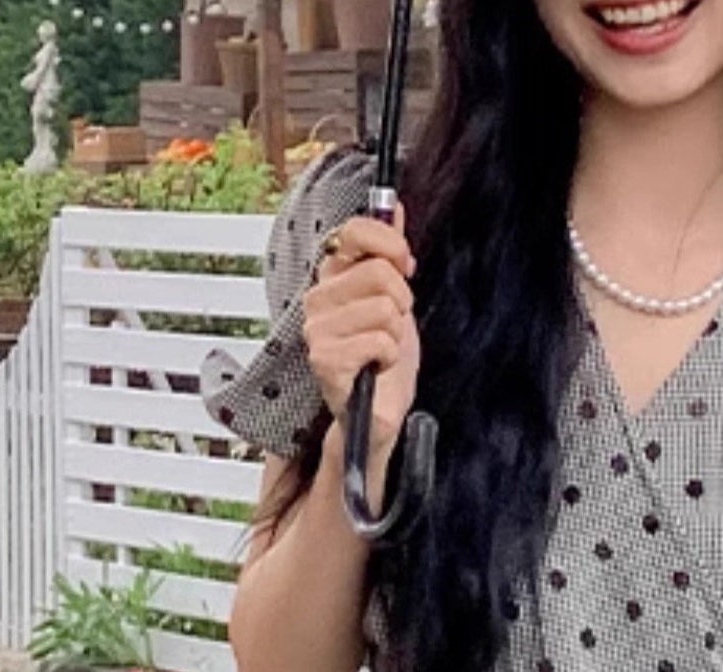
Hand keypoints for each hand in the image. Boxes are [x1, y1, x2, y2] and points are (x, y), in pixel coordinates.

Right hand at [304, 208, 419, 447]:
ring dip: (395, 334)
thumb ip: (390, 253)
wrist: (376, 412)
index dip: (390, 245)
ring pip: (384, 309)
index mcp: (332, 276)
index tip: (405, 267)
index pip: (354, 231)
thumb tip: (396, 209)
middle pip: (380, 273)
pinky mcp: (325, 359)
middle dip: (401, 301)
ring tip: (382, 349)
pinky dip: (389, 357)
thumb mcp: (394, 298)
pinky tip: (376, 367)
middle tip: (392, 324)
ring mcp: (318, 329)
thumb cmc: (383, 358)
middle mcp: (318, 298)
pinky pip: (380, 341)